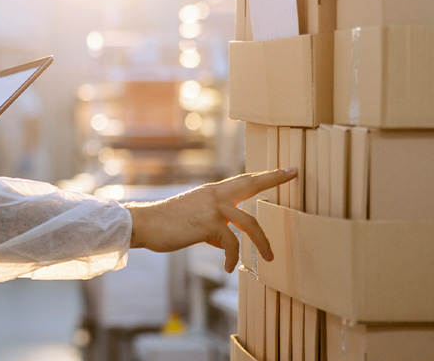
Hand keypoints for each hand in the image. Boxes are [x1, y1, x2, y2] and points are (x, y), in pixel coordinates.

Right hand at [124, 168, 296, 272]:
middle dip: (273, 179)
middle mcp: (215, 195)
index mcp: (212, 192)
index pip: (243, 180)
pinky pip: (230, 243)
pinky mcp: (208, 223)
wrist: (145, 224)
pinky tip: (228, 268)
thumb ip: (212, 226)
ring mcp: (213, 208)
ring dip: (263, 242)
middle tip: (293, 172)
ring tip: (270, 257)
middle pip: (250, 184)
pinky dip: (231, 257)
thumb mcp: (193, 221)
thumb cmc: (166, 224)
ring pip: (249, 222)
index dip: (266, 176)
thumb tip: (223, 242)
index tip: (286, 169)